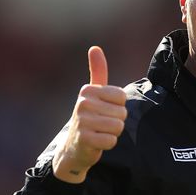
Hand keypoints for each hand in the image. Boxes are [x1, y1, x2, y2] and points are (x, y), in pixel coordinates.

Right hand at [52, 46, 126, 183]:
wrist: (74, 147)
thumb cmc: (89, 116)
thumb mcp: (94, 93)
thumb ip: (98, 71)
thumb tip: (94, 47)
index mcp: (88, 90)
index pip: (122, 97)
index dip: (118, 107)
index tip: (104, 110)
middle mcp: (83, 103)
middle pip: (122, 113)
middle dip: (116, 121)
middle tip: (101, 124)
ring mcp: (82, 121)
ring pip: (118, 126)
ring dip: (112, 133)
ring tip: (99, 132)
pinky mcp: (84, 139)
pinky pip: (111, 141)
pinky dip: (108, 144)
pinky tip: (97, 143)